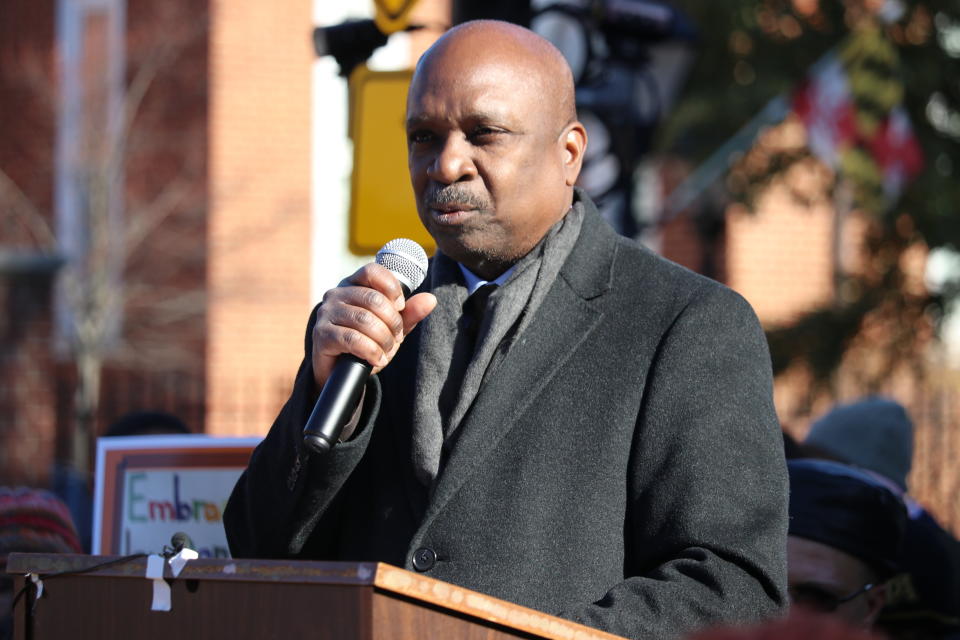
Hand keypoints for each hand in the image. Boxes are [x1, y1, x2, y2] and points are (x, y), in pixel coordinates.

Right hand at [311, 263, 435, 389]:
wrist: (340, 373)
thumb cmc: (365, 343)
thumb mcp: (391, 328)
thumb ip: (409, 313)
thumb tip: (431, 299)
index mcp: (353, 285)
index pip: (373, 271)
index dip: (392, 287)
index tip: (401, 307)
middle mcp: (336, 294)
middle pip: (374, 299)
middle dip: (393, 322)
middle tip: (396, 338)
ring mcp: (326, 313)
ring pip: (365, 320)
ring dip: (384, 339)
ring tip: (386, 351)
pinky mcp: (321, 334)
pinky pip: (353, 339)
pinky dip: (372, 351)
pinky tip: (377, 360)